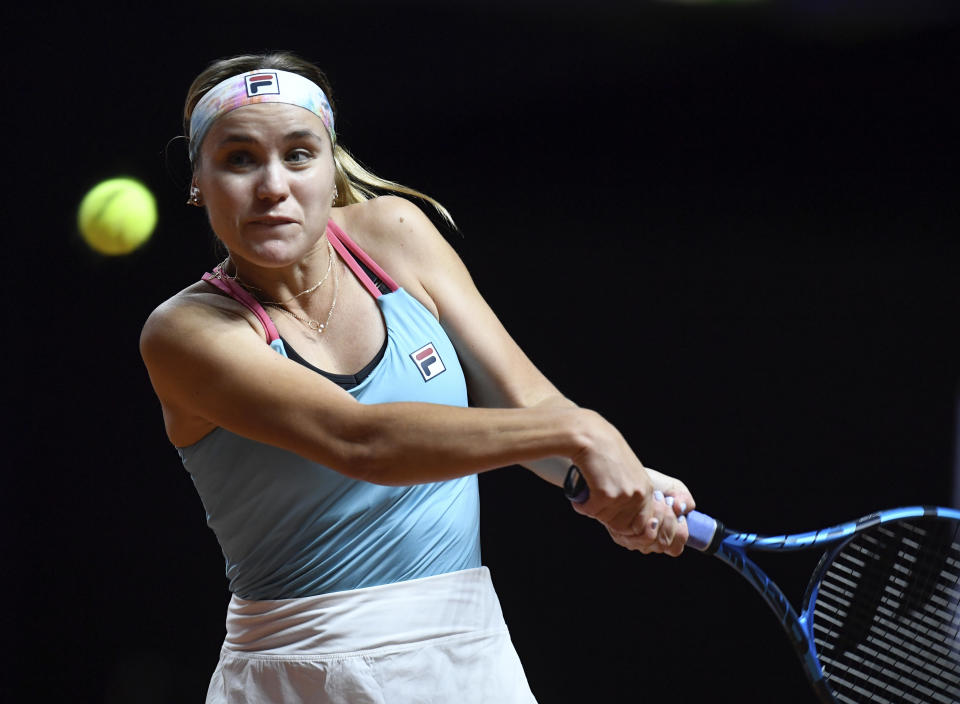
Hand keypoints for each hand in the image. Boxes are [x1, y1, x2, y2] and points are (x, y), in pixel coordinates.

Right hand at [566, 422, 691, 555]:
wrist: (591, 437)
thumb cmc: (604, 452)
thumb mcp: (627, 475)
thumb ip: (630, 496)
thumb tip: (623, 524)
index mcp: (646, 490)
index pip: (642, 526)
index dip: (624, 527)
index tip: (610, 517)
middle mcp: (638, 494)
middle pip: (623, 527)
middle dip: (606, 519)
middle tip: (596, 503)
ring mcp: (624, 496)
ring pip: (605, 520)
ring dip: (593, 510)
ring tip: (589, 493)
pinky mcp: (606, 494)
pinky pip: (591, 511)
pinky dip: (582, 505)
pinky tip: (582, 493)